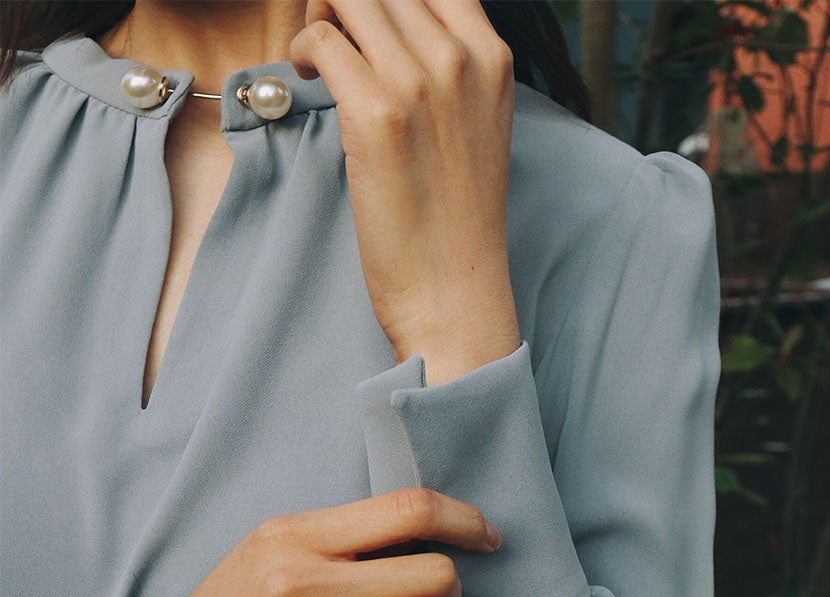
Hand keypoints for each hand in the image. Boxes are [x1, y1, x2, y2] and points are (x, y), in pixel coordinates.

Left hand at [288, 0, 519, 375]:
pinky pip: (321, 37)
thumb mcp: (477, 128)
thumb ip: (452, 71)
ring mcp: (419, 81)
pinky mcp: (375, 112)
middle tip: (331, 30)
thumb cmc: (457, 223)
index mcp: (492, 58)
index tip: (362, 16)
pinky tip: (306, 74)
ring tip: (316, 52)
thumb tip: (395, 33)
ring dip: (321, 12)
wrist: (454, 292)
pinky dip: (303, 46)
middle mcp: (460, 58)